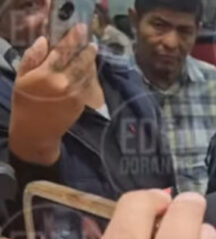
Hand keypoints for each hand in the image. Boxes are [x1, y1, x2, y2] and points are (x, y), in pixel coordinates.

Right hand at [9, 24, 97, 165]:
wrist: (36, 130)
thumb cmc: (25, 102)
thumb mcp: (22, 77)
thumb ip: (32, 57)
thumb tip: (45, 41)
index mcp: (46, 74)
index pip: (62, 51)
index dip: (73, 39)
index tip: (80, 30)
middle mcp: (64, 82)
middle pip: (80, 61)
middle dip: (87, 50)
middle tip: (91, 42)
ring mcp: (75, 93)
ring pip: (87, 72)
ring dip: (91, 61)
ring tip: (92, 53)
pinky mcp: (82, 102)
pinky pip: (89, 84)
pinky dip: (90, 74)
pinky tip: (90, 69)